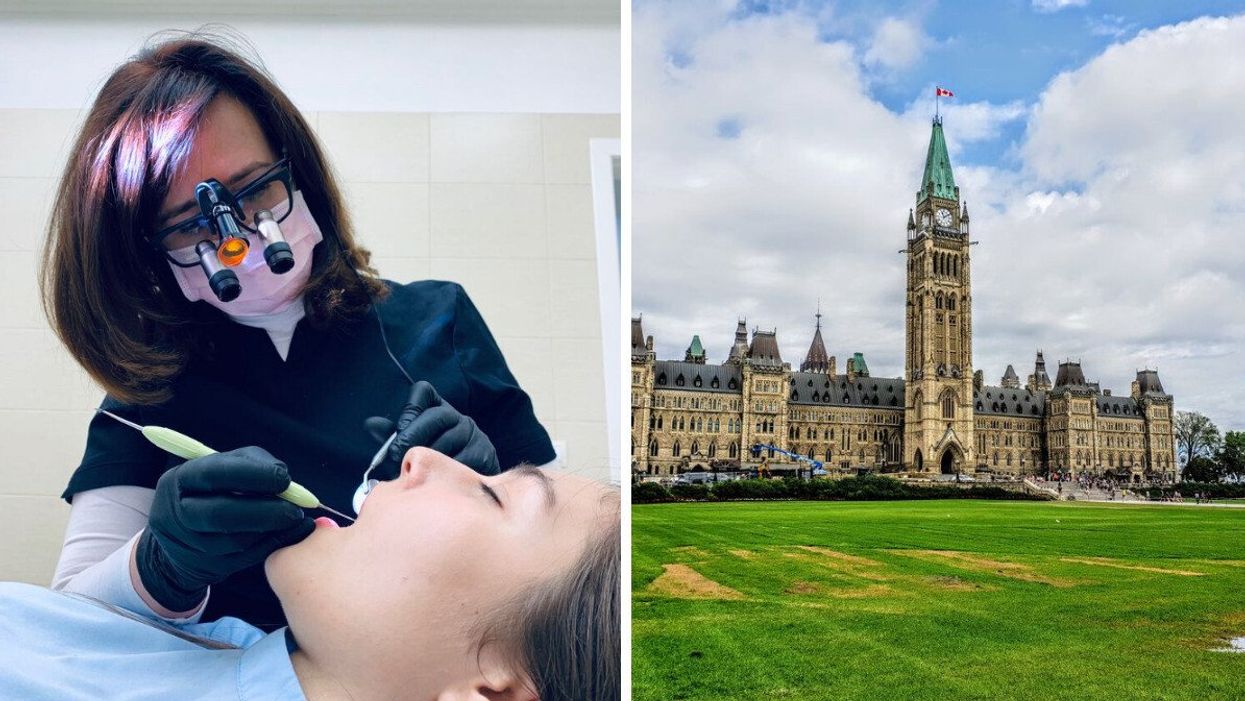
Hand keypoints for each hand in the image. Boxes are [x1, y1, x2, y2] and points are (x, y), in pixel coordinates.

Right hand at [135, 447, 314, 611]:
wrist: (185, 533)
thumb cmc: (215, 489)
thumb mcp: (226, 466)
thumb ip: (253, 464)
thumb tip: (283, 476)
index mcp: (180, 480)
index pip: (213, 475)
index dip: (252, 475)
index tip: (284, 478)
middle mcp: (176, 514)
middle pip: (220, 514)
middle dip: (264, 511)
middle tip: (296, 509)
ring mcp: (189, 545)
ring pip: (235, 541)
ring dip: (272, 530)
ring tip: (295, 518)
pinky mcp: (206, 567)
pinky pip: (245, 558)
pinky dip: (272, 544)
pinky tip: (291, 533)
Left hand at [365, 380, 499, 478]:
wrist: (469, 484)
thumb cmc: (432, 463)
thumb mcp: (411, 446)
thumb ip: (392, 436)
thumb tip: (370, 424)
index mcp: (438, 409)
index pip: (423, 391)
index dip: (410, 408)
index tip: (400, 428)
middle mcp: (459, 417)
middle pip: (437, 416)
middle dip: (414, 435)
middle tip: (396, 455)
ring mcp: (474, 435)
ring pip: (449, 441)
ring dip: (428, 457)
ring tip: (412, 472)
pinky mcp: (485, 454)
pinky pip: (463, 461)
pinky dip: (446, 472)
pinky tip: (434, 481)